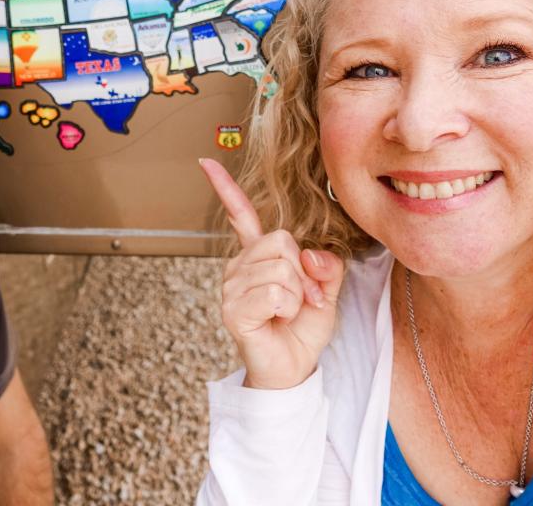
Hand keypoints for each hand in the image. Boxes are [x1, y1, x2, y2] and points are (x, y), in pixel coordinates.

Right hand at [200, 158, 344, 389]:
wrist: (293, 369)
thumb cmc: (303, 328)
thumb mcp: (325, 289)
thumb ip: (325, 264)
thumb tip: (307, 254)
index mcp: (257, 256)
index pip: (241, 215)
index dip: (225, 188)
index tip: (206, 162)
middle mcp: (239, 266)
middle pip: (281, 241)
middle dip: (304, 271)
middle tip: (304, 299)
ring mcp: (232, 287)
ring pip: (281, 268)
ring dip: (298, 294)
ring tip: (290, 312)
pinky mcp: (233, 309)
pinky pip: (275, 292)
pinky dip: (289, 307)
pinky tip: (278, 320)